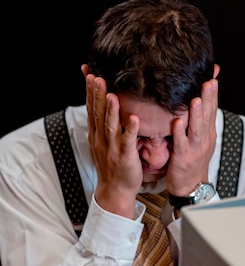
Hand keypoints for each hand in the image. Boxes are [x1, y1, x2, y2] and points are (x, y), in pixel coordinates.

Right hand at [82, 64, 142, 217]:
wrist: (115, 190)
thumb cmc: (112, 166)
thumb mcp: (103, 143)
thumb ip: (103, 126)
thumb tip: (102, 109)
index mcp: (96, 134)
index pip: (91, 109)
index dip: (90, 92)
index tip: (90, 74)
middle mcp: (101, 139)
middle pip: (97, 113)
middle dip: (96, 95)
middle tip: (96, 77)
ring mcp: (112, 147)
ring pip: (110, 125)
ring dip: (110, 110)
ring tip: (111, 94)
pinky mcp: (125, 156)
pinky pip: (128, 141)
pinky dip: (130, 129)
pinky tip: (134, 118)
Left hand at [166, 78, 218, 195]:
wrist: (192, 185)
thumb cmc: (193, 160)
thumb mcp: (201, 138)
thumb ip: (200, 120)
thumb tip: (199, 101)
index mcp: (208, 132)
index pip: (212, 109)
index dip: (213, 94)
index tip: (213, 77)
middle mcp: (204, 138)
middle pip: (207, 115)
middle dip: (209, 98)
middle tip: (209, 82)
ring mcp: (195, 148)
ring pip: (197, 128)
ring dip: (197, 113)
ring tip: (196, 99)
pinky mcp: (183, 157)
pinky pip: (181, 144)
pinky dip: (180, 133)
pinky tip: (177, 122)